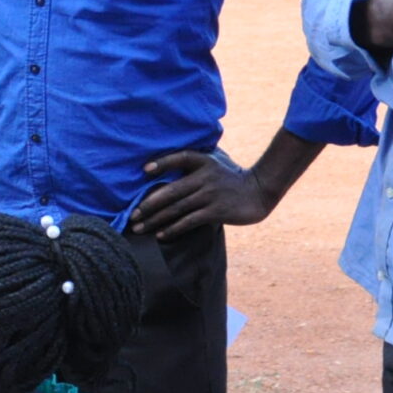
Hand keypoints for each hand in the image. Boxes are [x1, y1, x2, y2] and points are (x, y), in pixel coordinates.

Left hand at [129, 149, 275, 238]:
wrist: (260, 191)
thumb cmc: (232, 176)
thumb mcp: (216, 161)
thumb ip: (196, 159)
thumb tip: (168, 158)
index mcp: (204, 161)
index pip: (180, 158)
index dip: (163, 162)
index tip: (145, 170)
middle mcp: (206, 177)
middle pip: (171, 191)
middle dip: (148, 205)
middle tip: (132, 215)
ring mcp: (211, 194)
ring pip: (177, 208)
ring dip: (155, 220)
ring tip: (139, 228)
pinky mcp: (217, 211)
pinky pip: (189, 221)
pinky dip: (173, 228)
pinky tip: (161, 235)